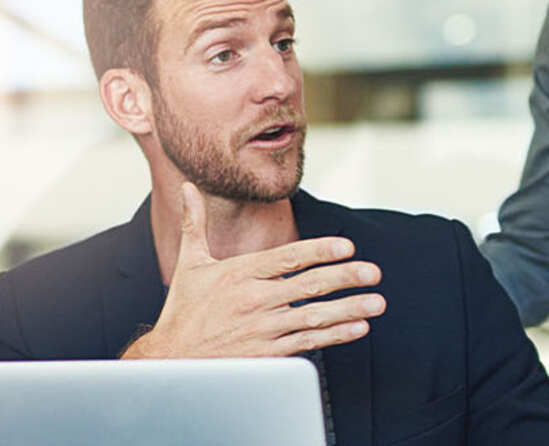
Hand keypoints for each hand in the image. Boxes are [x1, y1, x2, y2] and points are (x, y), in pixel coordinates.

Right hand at [122, 183, 384, 358]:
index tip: (347, 247)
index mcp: (239, 274)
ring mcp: (262, 329)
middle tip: (373, 272)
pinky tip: (356, 328)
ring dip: (349, 309)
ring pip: (314, 316)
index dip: (319, 251)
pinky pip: (307, 343)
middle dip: (345, 277)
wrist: (172, 359)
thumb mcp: (190, 263)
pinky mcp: (267, 354)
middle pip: (308, 285)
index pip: (287, 257)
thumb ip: (194, 223)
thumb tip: (188, 188)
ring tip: (376, 302)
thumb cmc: (183, 310)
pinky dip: (335, 336)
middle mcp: (254, 300)